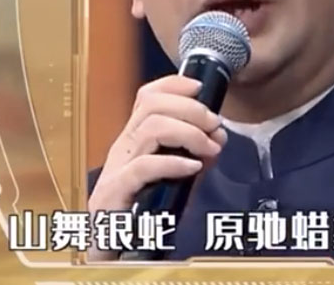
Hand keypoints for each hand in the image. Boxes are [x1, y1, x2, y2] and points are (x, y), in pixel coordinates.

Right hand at [87, 75, 227, 260]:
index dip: (174, 84)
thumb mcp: (176, 176)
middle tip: (215, 126)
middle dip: (191, 109)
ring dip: (188, 133)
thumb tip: (219, 136)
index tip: (201, 88)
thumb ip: (196, 155)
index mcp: (135, 139)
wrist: (115, 249)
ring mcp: (116, 169)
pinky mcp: (114, 193)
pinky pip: (143, 167)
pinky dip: (173, 163)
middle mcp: (123, 147)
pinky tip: (193, 168)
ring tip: (209, 149)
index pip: (147, 96)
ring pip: (150, 129)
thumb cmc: (145, 211)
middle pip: (152, 105)